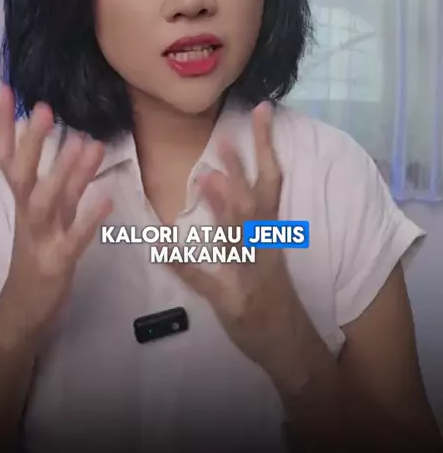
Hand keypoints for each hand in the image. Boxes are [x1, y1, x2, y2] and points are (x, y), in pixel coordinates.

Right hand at [0, 84, 112, 337]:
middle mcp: (26, 214)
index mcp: (21, 200)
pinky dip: (88, 218)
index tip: (7, 89)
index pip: (6, 156)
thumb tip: (80, 140)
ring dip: (63, 174)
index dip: (5, 124)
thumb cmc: (38, 254)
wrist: (25, 312)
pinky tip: (106, 198)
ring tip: (82, 144)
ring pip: (45, 203)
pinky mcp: (57, 263)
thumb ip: (63, 180)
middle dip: (31, 143)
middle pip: (20, 175)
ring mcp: (39, 238)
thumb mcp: (47, 213)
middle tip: (44, 108)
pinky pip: (73, 239)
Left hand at [173, 102, 293, 369]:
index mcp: (270, 230)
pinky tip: (164, 251)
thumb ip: (242, 215)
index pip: (272, 180)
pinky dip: (188, 267)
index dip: (267, 145)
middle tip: (223, 139)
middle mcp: (265, 246)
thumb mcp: (262, 248)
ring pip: (239, 238)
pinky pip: (209, 282)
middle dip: (241, 171)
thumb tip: (216, 176)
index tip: (261, 109)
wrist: (289, 342)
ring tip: (206, 180)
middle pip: (256, 203)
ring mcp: (251, 274)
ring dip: (224, 209)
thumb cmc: (270, 290)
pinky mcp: (235, 302)